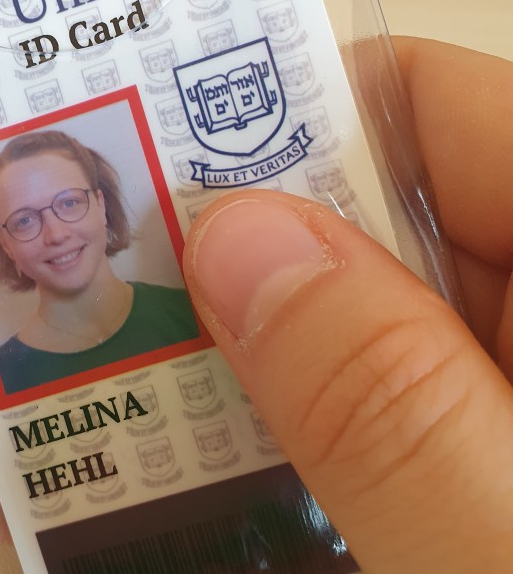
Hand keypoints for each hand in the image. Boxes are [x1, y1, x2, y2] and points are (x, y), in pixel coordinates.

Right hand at [183, 37, 512, 573]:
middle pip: (409, 214)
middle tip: (123, 287)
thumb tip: (233, 240)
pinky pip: (409, 402)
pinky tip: (245, 458)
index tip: (165, 166)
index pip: (450, 114)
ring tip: (151, 382)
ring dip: (276, 343)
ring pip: (393, 314)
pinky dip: (321, 419)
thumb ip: (389, 412)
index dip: (305, 116)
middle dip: (265, 245)